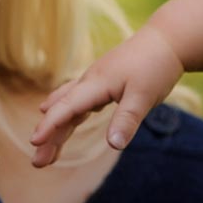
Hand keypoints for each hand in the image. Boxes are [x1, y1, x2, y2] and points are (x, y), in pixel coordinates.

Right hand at [30, 24, 182, 166]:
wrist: (167, 39)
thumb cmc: (156, 66)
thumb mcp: (144, 96)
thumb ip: (127, 120)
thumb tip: (113, 145)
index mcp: (96, 83)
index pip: (67, 107)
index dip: (50, 125)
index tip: (34, 142)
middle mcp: (91, 80)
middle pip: (63, 109)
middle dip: (49, 135)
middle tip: (37, 163)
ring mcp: (96, 79)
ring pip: (69, 104)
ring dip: (57, 126)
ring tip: (44, 146)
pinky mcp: (105, 81)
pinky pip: (79, 99)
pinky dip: (68, 113)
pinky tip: (66, 121)